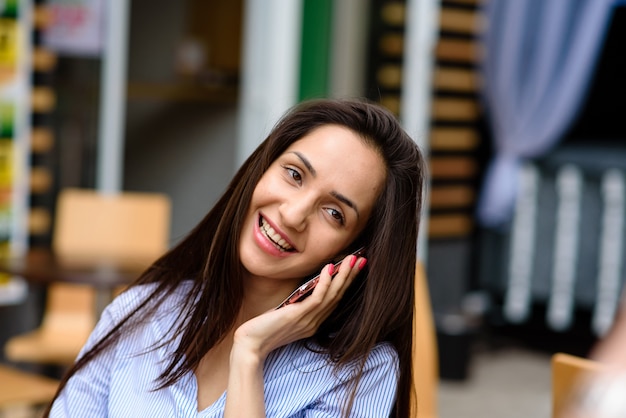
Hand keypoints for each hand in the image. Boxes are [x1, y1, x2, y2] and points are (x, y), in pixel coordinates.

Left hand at [232, 253, 366, 360]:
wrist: (250, 345)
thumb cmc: (263, 328)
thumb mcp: (284, 313)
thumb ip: (296, 304)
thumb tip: (305, 286)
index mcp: (313, 322)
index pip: (335, 300)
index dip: (346, 283)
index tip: (355, 268)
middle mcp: (314, 322)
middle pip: (338, 296)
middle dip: (351, 277)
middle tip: (362, 260)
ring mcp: (308, 320)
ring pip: (332, 295)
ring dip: (344, 276)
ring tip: (352, 259)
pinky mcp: (298, 316)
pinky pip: (318, 298)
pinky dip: (325, 282)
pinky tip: (329, 268)